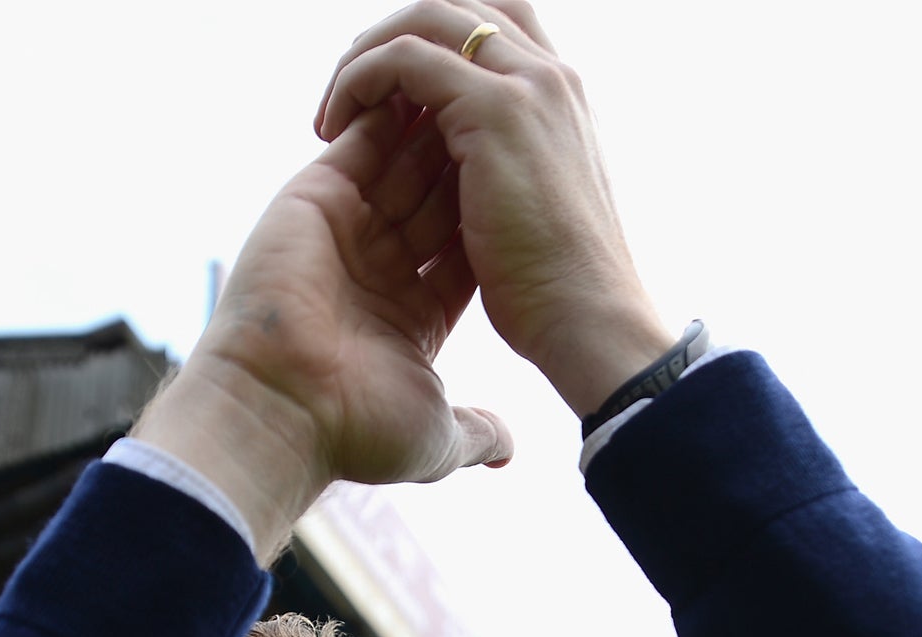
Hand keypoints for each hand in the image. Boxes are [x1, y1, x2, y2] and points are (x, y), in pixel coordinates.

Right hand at [136, 94, 510, 554]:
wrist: (279, 409)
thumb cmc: (353, 428)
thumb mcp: (434, 437)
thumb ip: (476, 432)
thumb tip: (510, 456)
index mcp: (413, 315)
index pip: (467, 248)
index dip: (500, 218)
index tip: (537, 191)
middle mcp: (381, 268)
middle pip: (441, 198)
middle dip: (476, 163)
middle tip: (513, 122)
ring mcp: (347, 231)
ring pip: (406, 162)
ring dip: (442, 125)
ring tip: (481, 88)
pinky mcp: (315, 198)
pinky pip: (359, 138)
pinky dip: (388, 108)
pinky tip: (429, 81)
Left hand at [316, 0, 681, 414]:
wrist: (590, 320)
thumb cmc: (557, 290)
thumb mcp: (528, 210)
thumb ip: (497, 171)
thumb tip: (452, 178)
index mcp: (560, 96)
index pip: (489, 25)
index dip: (431, 45)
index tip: (386, 99)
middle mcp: (549, 75)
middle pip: (454, 7)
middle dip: (389, 39)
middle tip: (346, 93)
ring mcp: (527, 85)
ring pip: (426, 19)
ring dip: (365, 57)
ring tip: (331, 113)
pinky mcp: (496, 110)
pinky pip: (405, 59)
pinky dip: (360, 81)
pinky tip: (334, 133)